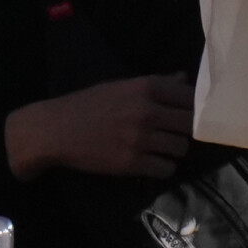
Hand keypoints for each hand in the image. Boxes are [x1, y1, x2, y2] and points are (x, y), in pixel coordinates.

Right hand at [4, 74, 194, 179]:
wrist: (54, 130)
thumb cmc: (88, 105)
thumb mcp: (121, 86)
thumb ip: (156, 83)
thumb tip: (185, 78)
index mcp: (146, 88)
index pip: (190, 97)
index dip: (193, 107)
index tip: (186, 114)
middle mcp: (147, 111)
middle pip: (190, 124)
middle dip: (184, 130)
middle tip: (173, 134)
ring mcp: (140, 138)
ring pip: (181, 148)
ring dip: (174, 150)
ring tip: (161, 149)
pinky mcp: (131, 162)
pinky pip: (166, 169)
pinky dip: (162, 168)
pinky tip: (152, 163)